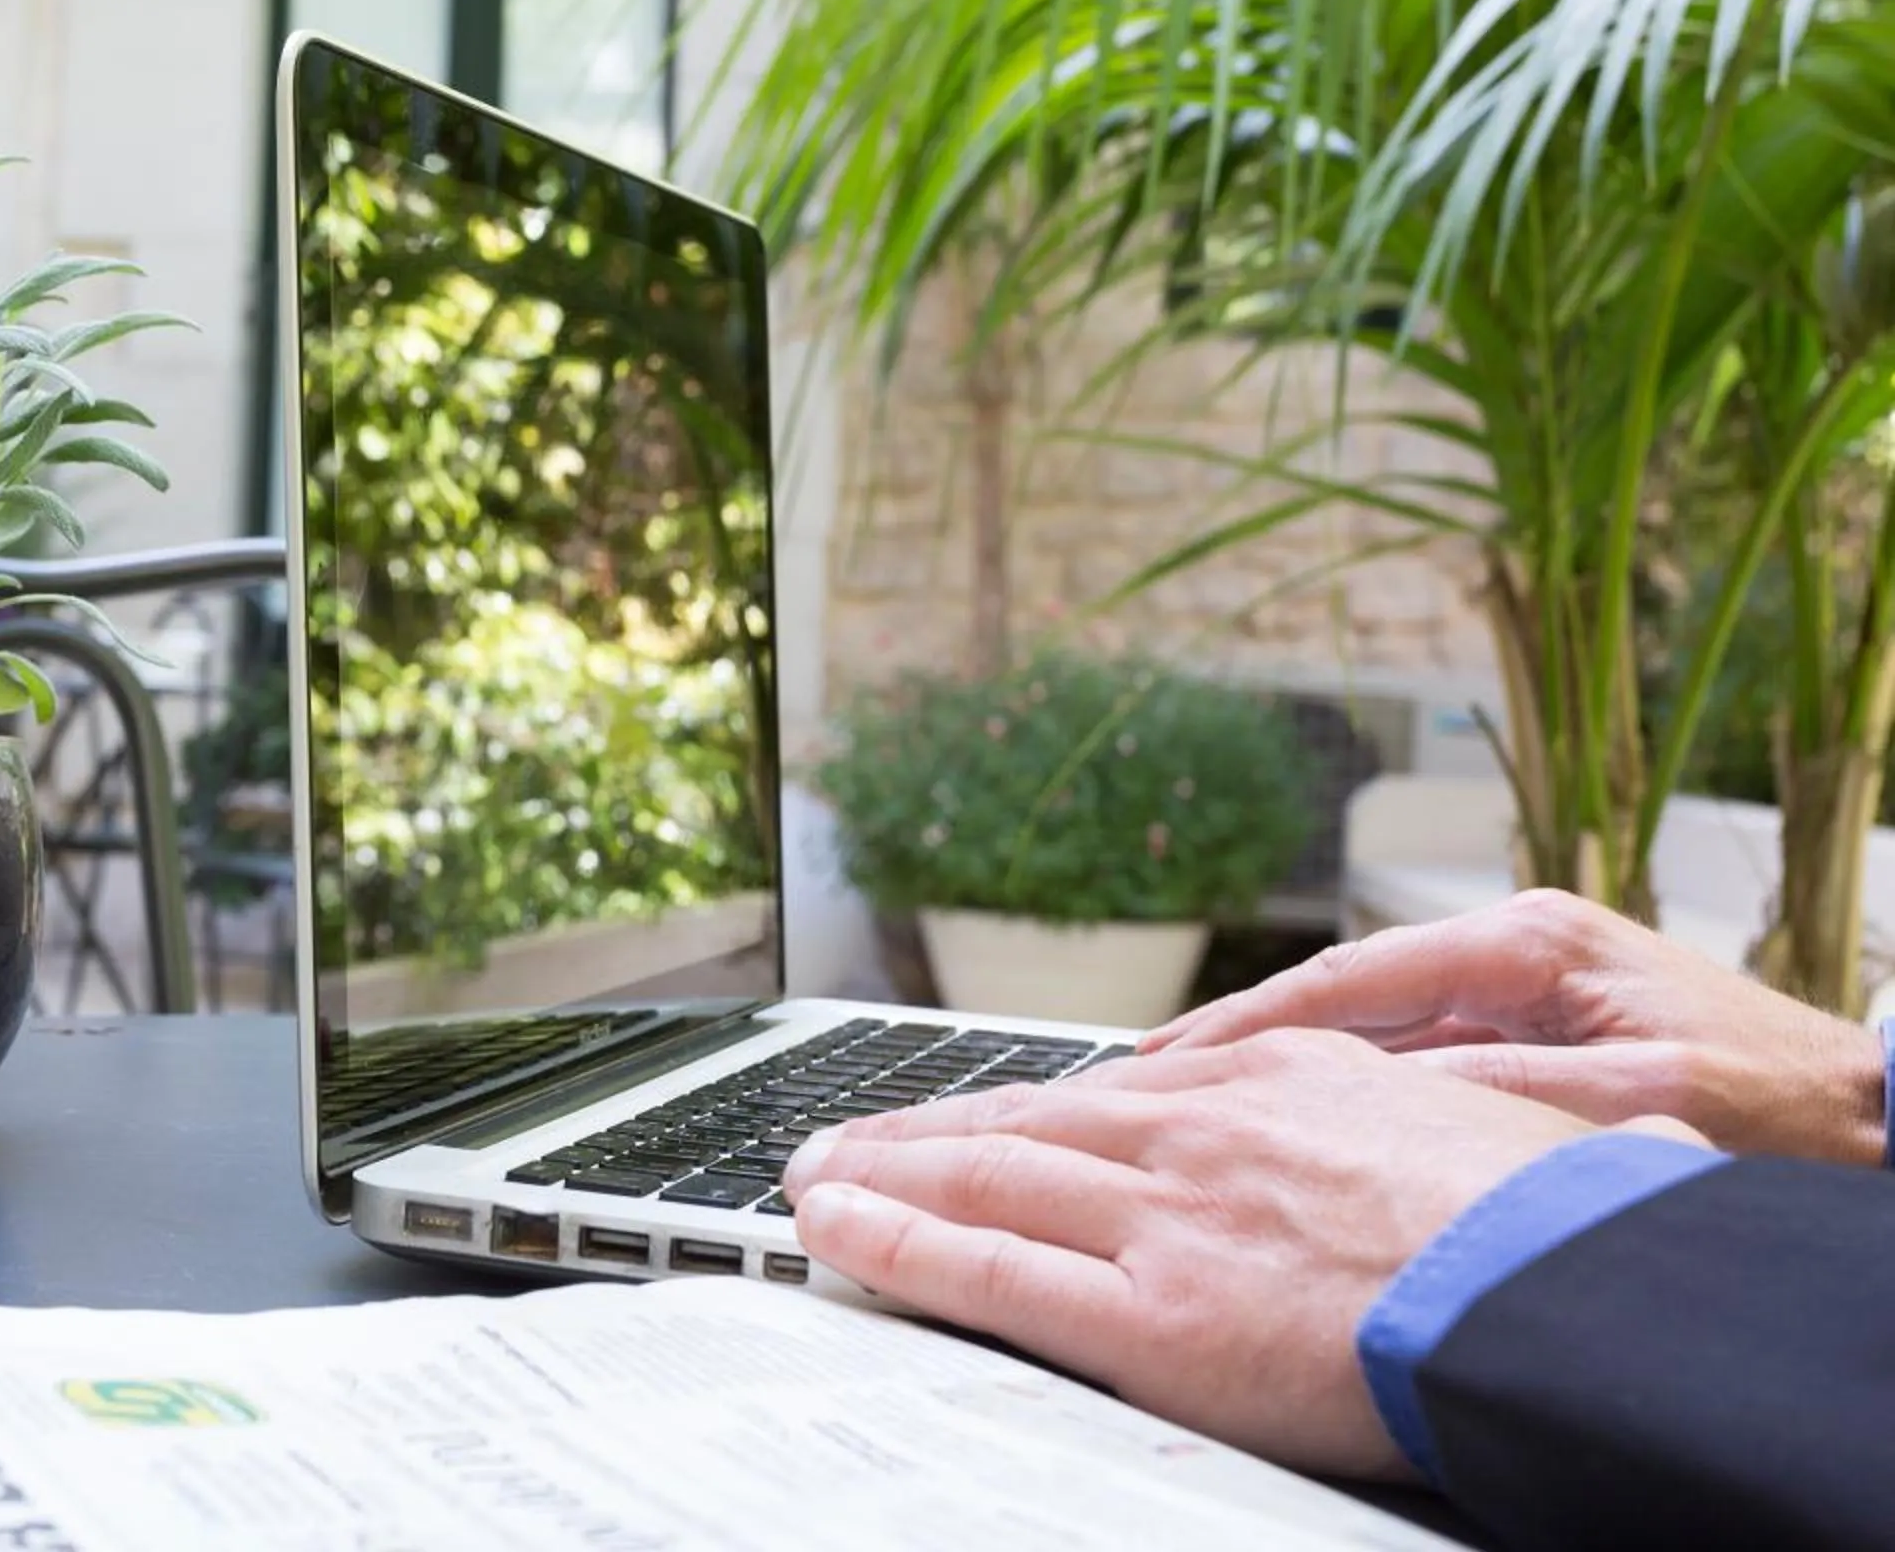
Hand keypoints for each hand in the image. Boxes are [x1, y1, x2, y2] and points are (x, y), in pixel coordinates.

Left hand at [782, 1031, 1668, 1476]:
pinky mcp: (1154, 1317)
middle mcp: (1202, 1130)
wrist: (1580, 1291)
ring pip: (987, 1181)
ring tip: (816, 1180)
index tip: (969, 1114)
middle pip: (1027, 1124)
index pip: (1116, 1091)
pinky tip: (840, 1232)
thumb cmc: (1556, 1225)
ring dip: (886, 1178)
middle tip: (844, 1140)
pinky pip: (992, 1271)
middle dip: (921, 1134)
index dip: (1024, 1107)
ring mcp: (1168, 1219)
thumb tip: (1415, 1139)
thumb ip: (1396, 1128)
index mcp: (1280, 1077)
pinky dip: (901, 1245)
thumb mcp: (1471, 1123)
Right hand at [1145, 890, 1886, 1165]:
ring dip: (1280, 1063)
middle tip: (1142, 1078)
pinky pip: (1411, 1052)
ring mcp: (1526, 986)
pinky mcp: (1537, 1027)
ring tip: (1188, 1097)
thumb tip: (1376, 1097)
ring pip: (1369, 1024)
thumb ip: (1498, 1092)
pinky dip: (1341, 1083)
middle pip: (1342, 993)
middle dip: (1239, 1039)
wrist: (1873, 1121)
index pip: (1349, 978)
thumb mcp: (1629, 1105)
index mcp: (1529, 941)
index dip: (1247, 1027)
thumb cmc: (1778, 1115)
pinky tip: (1289, 1116)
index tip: (1168, 1063)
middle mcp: (1517, 947)